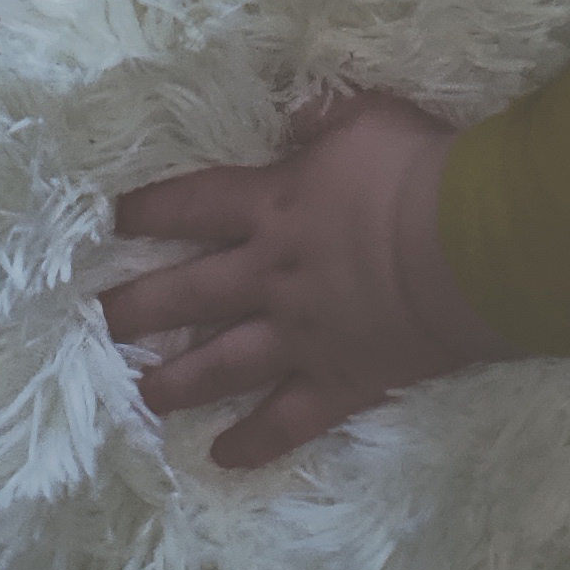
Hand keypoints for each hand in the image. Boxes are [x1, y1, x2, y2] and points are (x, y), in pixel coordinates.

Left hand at [102, 91, 517, 469]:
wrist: (470, 245)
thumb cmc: (419, 170)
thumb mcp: (366, 116)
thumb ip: (322, 115)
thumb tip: (292, 113)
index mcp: (272, 207)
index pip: (192, 206)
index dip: (149, 213)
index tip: (112, 223)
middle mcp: (270, 276)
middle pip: (188, 295)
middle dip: (138, 308)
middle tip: (100, 321)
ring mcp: (299, 336)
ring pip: (221, 366)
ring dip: (177, 381)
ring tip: (142, 393)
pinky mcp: (337, 382)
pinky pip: (285, 423)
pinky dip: (253, 442)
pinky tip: (222, 456)